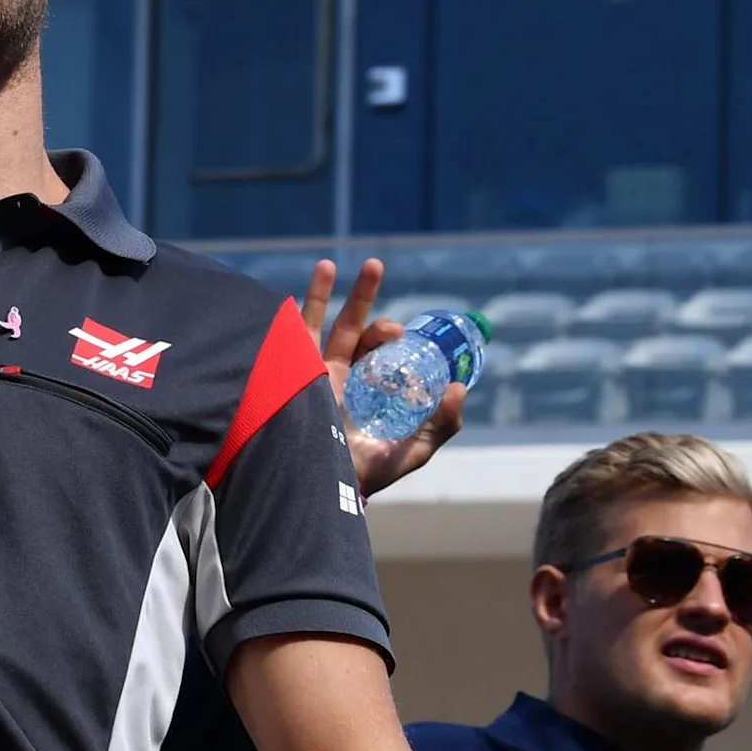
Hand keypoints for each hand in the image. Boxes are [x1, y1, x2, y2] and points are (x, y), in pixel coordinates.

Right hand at [301, 258, 462, 500]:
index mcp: (369, 386)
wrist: (325, 486)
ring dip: (331, 291)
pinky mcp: (294, 373)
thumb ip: (442, 422)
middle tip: (375, 266)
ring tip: (335, 263)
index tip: (401, 334)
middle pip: (354, 326)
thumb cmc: (369, 472)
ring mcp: (315, 371)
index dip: (391, 332)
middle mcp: (341, 374)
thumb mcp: (415, 449)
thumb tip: (457, 386)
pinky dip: (303, 308)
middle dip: (364, 294)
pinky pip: (295, 335)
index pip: (381, 347)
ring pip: (325, 323)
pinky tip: (314, 280)